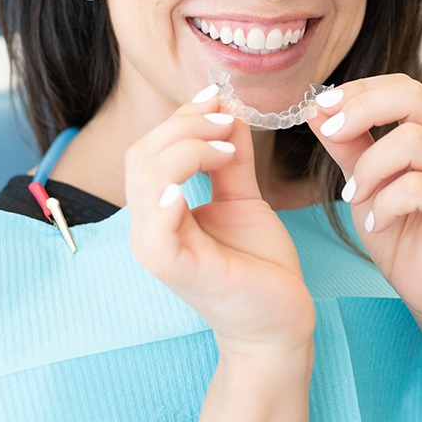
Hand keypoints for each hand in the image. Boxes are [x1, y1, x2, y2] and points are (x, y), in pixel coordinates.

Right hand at [126, 93, 314, 357]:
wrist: (279, 322)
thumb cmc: (258, 266)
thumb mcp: (243, 198)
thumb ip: (230, 158)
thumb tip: (227, 109)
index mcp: (158, 210)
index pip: (150, 148)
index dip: (182, 117)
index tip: (220, 98)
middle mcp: (148, 227)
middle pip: (142, 154)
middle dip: (185, 125)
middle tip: (229, 121)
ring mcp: (157, 248)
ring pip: (147, 176)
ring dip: (188, 147)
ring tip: (228, 148)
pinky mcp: (175, 268)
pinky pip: (156, 225)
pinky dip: (170, 191)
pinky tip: (202, 174)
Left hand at [309, 75, 421, 321]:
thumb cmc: (396, 228)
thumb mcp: (361, 179)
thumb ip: (345, 144)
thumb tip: (316, 109)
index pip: (401, 86)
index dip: (359, 90)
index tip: (320, 106)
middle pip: (414, 98)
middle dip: (362, 110)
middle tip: (330, 132)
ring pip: (413, 141)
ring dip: (370, 167)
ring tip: (354, 197)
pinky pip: (418, 188)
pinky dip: (385, 204)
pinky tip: (375, 222)